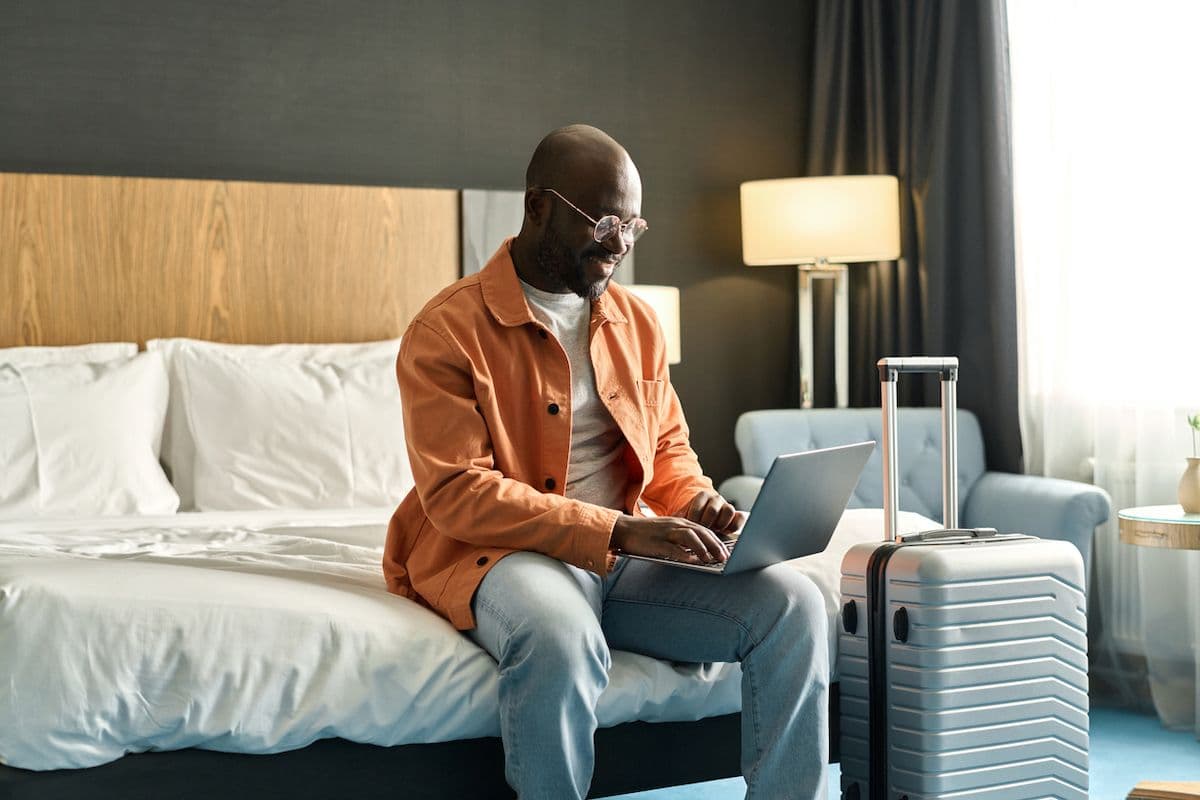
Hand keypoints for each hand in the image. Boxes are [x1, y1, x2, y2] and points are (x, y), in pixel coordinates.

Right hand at [611, 515, 729, 564]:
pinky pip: (673, 547)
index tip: (726, 552)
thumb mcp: (667, 531)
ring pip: (690, 536)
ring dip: (702, 548)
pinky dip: (684, 554)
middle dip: (715, 545)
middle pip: (700, 532)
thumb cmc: (646, 533)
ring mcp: (666, 532)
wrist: (624, 529)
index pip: (703, 529)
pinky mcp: (656, 542)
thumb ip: (682, 537)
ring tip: (710, 560)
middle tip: (724, 558)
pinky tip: (692, 561)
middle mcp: (675, 524)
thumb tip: (697, 551)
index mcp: (679, 521)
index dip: (716, 540)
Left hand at [682, 490, 746, 539]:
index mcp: (702, 496)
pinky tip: (726, 531)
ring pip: (729, 510)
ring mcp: (727, 506)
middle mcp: (716, 499)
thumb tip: (670, 523)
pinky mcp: (737, 516)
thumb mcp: (684, 516)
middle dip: (706, 523)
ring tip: (715, 531)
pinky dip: (734, 525)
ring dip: (721, 523)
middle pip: (713, 510)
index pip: (698, 506)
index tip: (691, 527)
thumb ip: (679, 518)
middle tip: (702, 531)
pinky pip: (740, 517)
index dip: (694, 519)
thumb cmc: (692, 519)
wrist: (704, 519)